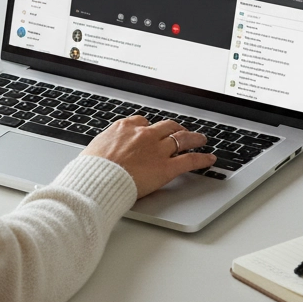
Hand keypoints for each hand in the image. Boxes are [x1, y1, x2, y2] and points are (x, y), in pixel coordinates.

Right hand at [81, 116, 214, 197]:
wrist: (99, 179)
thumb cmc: (92, 168)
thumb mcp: (94, 149)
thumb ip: (106, 147)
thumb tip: (103, 152)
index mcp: (124, 128)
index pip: (142, 123)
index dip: (150, 128)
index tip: (152, 131)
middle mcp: (144, 135)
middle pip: (166, 127)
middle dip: (175, 128)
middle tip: (181, 131)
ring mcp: (157, 150)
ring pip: (182, 139)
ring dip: (193, 138)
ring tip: (200, 139)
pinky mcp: (167, 167)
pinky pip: (190, 160)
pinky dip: (202, 158)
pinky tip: (210, 159)